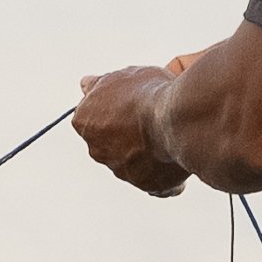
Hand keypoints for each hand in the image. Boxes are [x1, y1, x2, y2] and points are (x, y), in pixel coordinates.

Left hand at [72, 65, 189, 195]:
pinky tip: (174, 156)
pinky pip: (155, 179)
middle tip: (151, 118)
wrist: (177, 120)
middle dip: (127, 134)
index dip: (114, 109)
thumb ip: (99, 85)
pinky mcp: (147, 185)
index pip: (93, 117)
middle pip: (111, 142)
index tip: (132, 103)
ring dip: (147, 152)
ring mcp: (121, 171)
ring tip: (168, 134)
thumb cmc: (149, 94)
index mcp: (84, 122)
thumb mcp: (120, 76)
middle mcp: (97, 150)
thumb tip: (86, 85)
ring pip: (133, 161)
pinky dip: (163, 171)